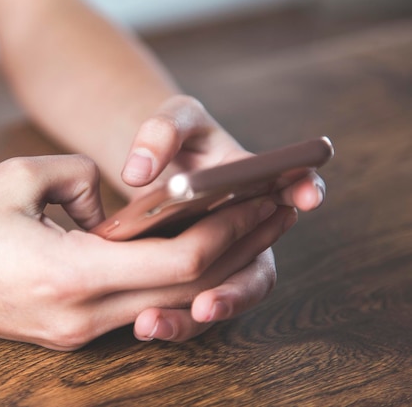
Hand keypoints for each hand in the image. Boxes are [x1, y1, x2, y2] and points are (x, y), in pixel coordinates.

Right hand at [0, 155, 290, 349]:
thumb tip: (111, 202)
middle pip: (184, 292)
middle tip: (271, 213)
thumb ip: (82, 183)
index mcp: (69, 276)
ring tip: (236, 228)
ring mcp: (69, 332)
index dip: (227, 233)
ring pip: (161, 304)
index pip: (179, 266)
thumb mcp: (17, 177)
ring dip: (203, 268)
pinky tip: (177, 252)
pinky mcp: (59, 332)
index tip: (257, 202)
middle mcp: (78, 317)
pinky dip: (163, 282)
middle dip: (235, 251)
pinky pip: (128, 307)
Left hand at [121, 95, 324, 341]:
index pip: (293, 184)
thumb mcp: (170, 120)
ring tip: (156, 324)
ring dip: (197, 315)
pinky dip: (175, 317)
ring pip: (226, 294)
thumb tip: (138, 174)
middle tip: (207, 304)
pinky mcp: (196, 271)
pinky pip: (195, 302)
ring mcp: (223, 253)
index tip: (305, 196)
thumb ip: (160, 134)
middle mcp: (247, 224)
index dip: (305, 190)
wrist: (153, 162)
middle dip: (237, 291)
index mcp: (253, 179)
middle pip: (258, 266)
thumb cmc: (173, 136)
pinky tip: (144, 323)